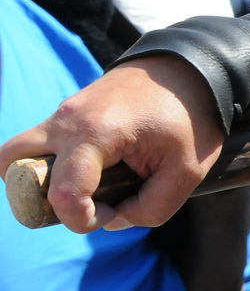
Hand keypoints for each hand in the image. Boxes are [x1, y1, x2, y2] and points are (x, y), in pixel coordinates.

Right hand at [0, 56, 224, 231]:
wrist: (188, 69)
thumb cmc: (190, 118)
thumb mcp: (187, 172)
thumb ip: (153, 208)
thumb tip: (113, 220)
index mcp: (96, 133)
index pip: (62, 194)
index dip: (83, 219)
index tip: (115, 213)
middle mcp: (67, 121)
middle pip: (12, 166)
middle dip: (39, 198)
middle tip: (83, 200)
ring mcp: (61, 113)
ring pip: (18, 154)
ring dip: (41, 179)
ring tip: (84, 187)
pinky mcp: (65, 113)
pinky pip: (40, 145)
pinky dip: (57, 165)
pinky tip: (96, 169)